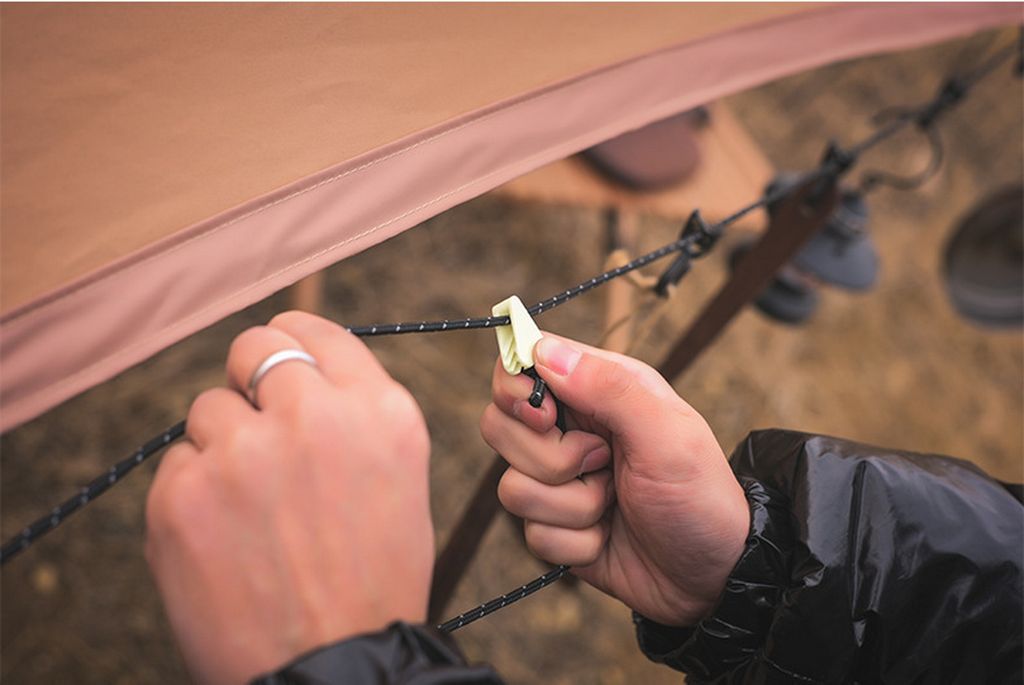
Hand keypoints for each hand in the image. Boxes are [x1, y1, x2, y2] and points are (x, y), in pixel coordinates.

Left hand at [145, 312, 433, 684]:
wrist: (333, 670)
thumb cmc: (373, 581)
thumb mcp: (399, 479)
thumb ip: (354, 414)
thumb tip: (297, 372)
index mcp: (379, 412)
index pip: (313, 332)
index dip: (290, 342)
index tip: (276, 358)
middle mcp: (313, 418)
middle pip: (253, 348)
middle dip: (250, 380)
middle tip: (255, 425)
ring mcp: (244, 455)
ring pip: (209, 410)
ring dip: (224, 446)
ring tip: (252, 511)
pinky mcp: (183, 497)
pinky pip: (178, 466)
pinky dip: (195, 495)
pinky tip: (226, 542)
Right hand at [479, 334, 747, 626]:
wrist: (714, 576)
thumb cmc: (700, 496)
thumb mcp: (668, 434)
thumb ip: (609, 388)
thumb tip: (543, 350)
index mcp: (596, 389)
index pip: (519, 366)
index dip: (515, 390)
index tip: (547, 418)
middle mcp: (569, 430)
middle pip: (498, 426)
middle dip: (551, 459)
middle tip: (603, 462)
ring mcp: (558, 481)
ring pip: (511, 488)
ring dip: (573, 507)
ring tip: (614, 504)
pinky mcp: (555, 527)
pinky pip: (532, 535)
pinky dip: (577, 542)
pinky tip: (608, 537)